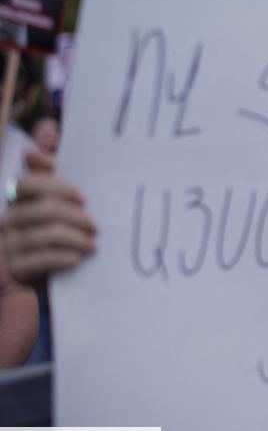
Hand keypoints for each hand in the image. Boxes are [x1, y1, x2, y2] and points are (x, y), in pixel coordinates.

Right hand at [0, 152, 96, 286]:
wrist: (36, 277)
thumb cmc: (51, 233)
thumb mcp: (52, 206)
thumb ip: (48, 180)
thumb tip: (32, 153)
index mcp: (16, 200)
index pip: (28, 184)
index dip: (58, 187)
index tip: (84, 198)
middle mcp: (8, 220)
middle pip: (45, 209)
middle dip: (78, 217)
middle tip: (96, 227)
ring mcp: (8, 245)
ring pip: (47, 235)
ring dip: (77, 239)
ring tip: (93, 245)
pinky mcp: (15, 270)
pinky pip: (41, 260)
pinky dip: (64, 257)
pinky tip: (78, 259)